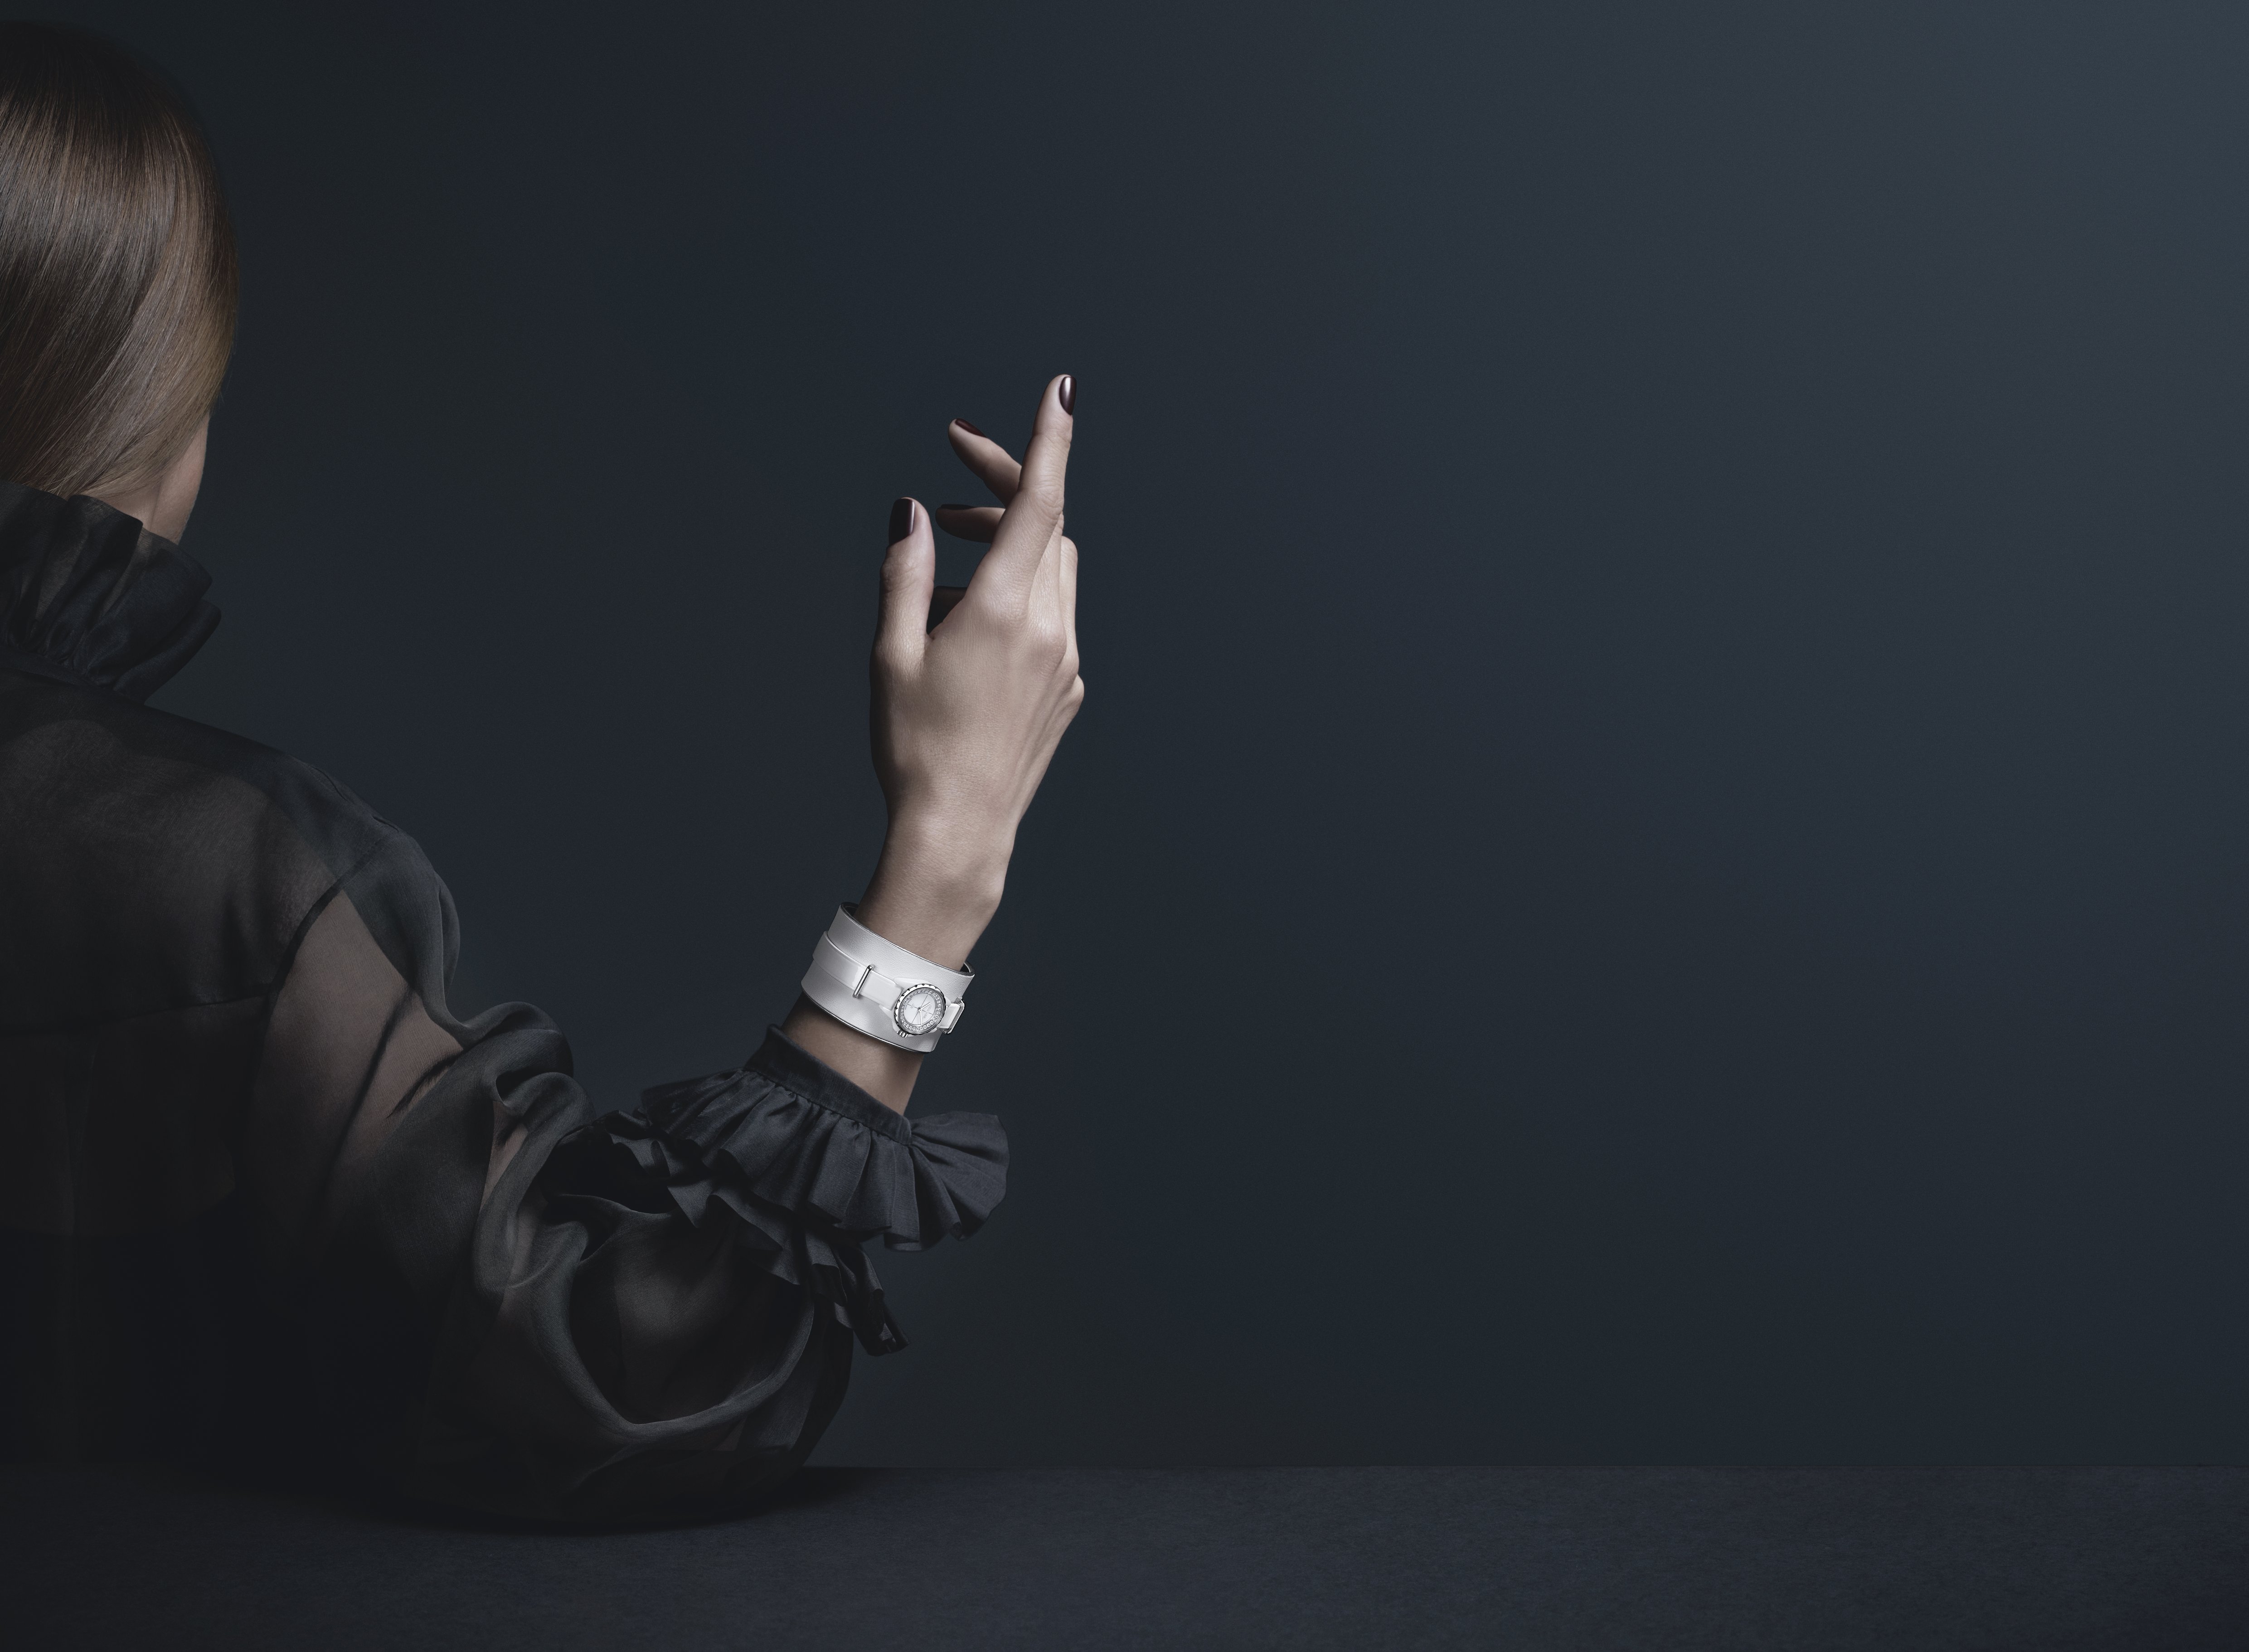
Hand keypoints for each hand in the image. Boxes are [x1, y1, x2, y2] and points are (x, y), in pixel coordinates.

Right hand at [853, 374, 1084, 969]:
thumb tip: (914, 510)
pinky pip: (1052, 615)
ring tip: (941, 572)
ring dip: (1006, 543)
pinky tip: (966, 631)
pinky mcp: (1070, 687)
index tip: (1063, 391)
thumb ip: (904, 570)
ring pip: (1054, 567)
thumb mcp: (891, 652)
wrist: (960, 832)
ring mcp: (1067, 659)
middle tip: (950, 472)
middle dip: (1002, 486)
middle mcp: (1049, 627)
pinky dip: (1016, 595)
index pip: (1042, 501)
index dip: (1050, 439)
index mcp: (1003, 610)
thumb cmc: (914, 748)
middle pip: (1047, 524)